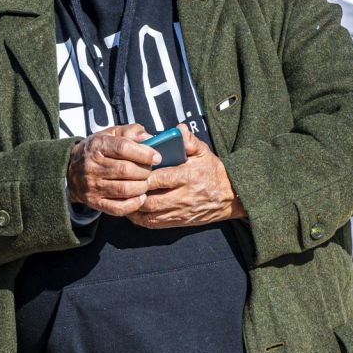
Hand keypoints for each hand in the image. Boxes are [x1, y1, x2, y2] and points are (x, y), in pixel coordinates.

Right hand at [68, 124, 159, 216]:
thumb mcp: (111, 134)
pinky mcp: (94, 202)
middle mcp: (92, 166)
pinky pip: (118, 208)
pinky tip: (140, 197)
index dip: (143, 153)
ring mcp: (92, 186)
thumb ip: (131, 132)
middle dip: (145, 171)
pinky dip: (134, 204)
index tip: (156, 157)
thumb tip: (150, 139)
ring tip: (146, 182)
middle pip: (126, 170)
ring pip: (124, 189)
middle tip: (150, 170)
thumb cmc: (98, 150)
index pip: (123, 148)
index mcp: (97, 145)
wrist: (71, 169)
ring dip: (142, 187)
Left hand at [129, 130, 244, 228]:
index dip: (144, 176)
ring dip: (134, 206)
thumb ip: (189, 140)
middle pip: (152, 200)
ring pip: (150, 214)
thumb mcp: (204, 152)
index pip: (161, 179)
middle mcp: (184, 197)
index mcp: (189, 176)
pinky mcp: (178, 221)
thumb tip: (178, 129)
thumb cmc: (212, 171)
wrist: (229, 196)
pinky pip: (154, 224)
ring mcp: (180, 212)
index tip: (132, 170)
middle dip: (135, 193)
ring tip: (123, 196)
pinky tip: (132, 208)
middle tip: (123, 185)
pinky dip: (139, 218)